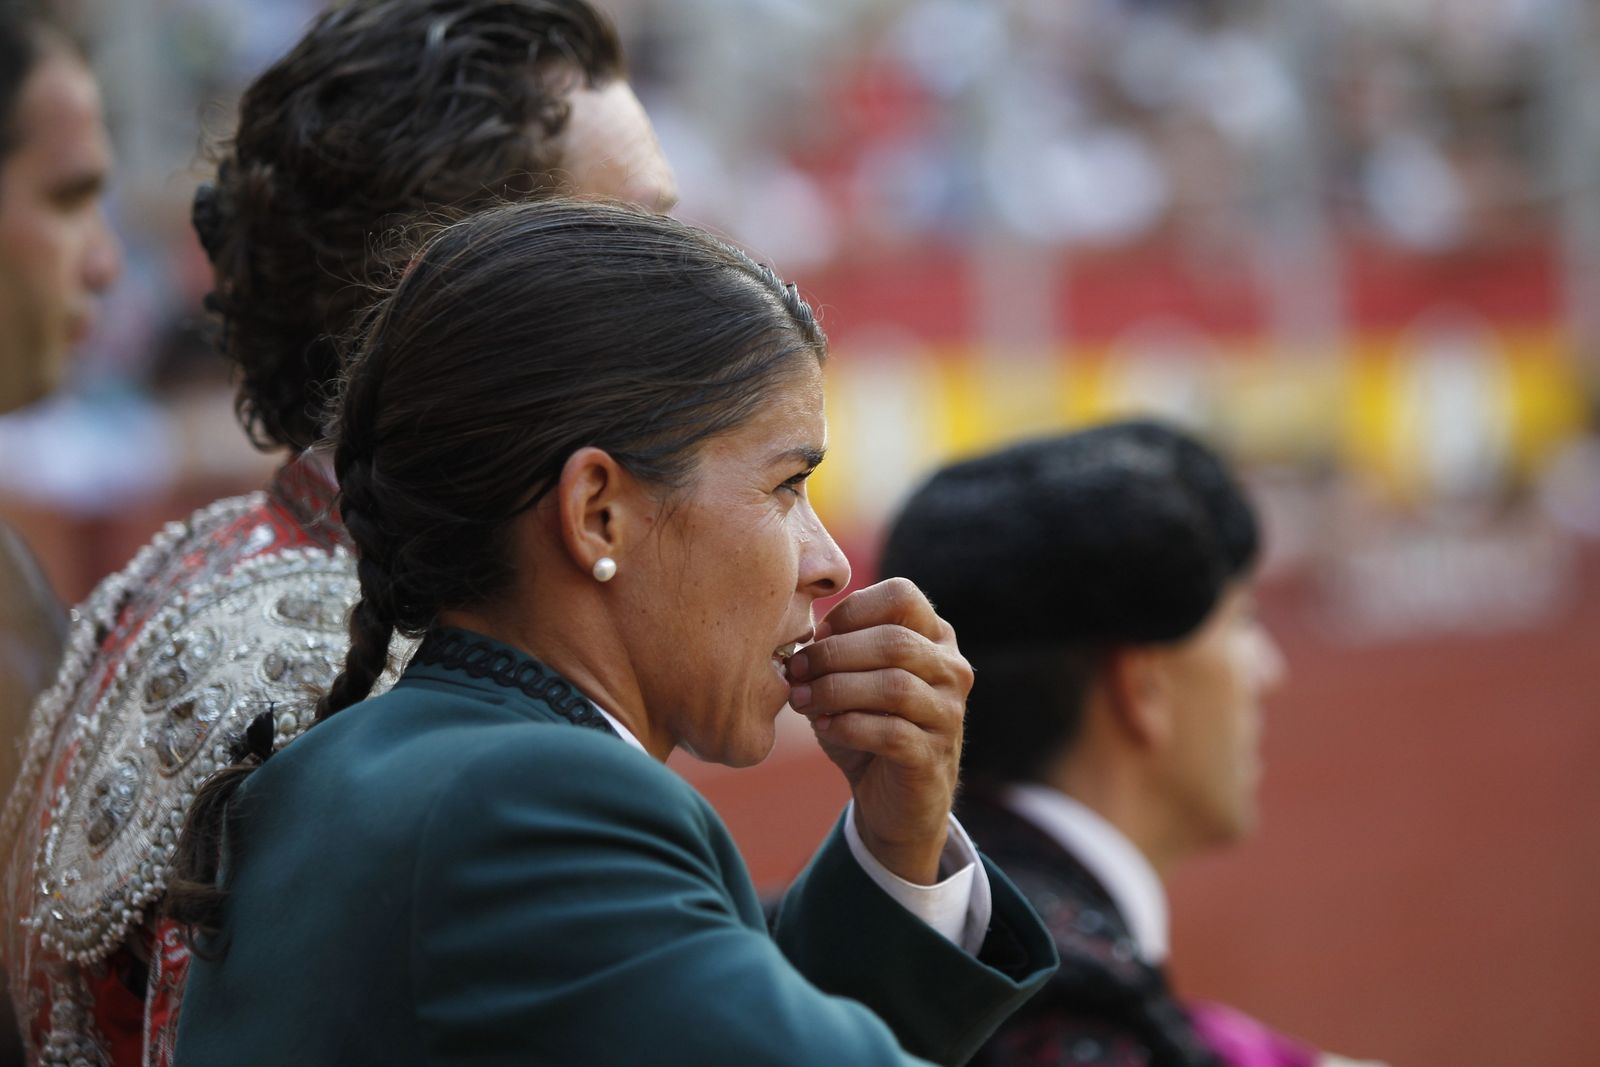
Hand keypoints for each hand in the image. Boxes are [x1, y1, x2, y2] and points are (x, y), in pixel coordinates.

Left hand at [786, 578, 971, 884]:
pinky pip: (890, 733)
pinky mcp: (932, 756)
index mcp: (935, 637)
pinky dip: (848, 726)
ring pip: (894, 687)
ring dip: (836, 690)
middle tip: (795, 669)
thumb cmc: (868, 724)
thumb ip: (834, 648)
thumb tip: (795, 634)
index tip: (815, 634)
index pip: (902, 596)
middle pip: (894, 642)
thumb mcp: (853, 678)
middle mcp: (951, 669)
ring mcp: (948, 714)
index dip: (851, 610)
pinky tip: (823, 727)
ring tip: (801, 700)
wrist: (893, 799)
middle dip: (834, 653)